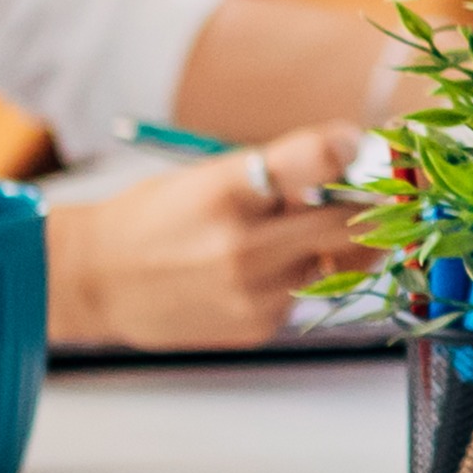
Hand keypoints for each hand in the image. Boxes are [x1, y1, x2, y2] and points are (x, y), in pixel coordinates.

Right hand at [48, 121, 384, 350]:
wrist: (97, 281)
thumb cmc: (156, 218)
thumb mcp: (209, 176)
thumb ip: (278, 172)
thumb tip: (352, 163)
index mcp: (229, 190)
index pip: (318, 159)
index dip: (348, 148)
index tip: (356, 146)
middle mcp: (247, 245)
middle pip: (350, 220)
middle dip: (369, 205)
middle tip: (375, 193)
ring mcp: (256, 293)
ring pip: (338, 263)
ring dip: (337, 244)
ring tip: (303, 231)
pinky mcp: (260, 326)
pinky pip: (307, 293)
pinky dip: (301, 276)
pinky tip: (263, 269)